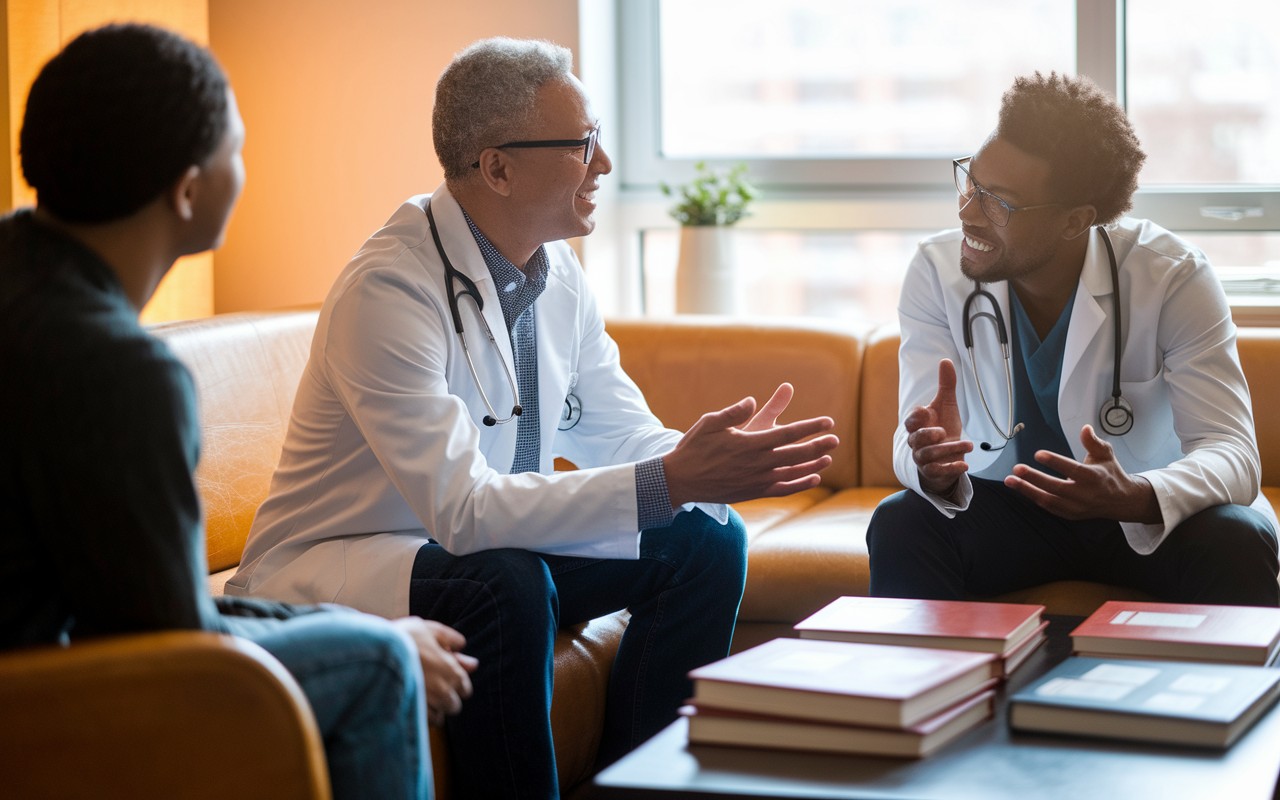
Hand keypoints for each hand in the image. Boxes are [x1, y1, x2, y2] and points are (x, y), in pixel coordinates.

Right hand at [392, 617, 478, 725]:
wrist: (373, 651)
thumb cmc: (403, 637)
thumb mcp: (430, 630)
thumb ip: (452, 641)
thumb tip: (471, 660)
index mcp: (452, 672)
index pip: (466, 689)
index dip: (457, 683)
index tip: (444, 675)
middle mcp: (442, 693)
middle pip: (454, 706)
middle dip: (447, 698)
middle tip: (431, 684)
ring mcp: (426, 706)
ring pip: (439, 718)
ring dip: (434, 709)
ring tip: (419, 694)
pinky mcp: (408, 714)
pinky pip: (421, 723)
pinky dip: (419, 716)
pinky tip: (409, 702)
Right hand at [663, 382, 838, 506]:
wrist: (681, 480)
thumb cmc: (694, 447)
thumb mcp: (710, 423)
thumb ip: (734, 412)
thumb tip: (752, 400)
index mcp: (749, 443)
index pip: (788, 434)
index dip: (810, 428)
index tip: (828, 422)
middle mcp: (757, 463)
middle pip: (796, 454)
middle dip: (818, 446)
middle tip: (835, 439)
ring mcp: (757, 480)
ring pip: (793, 472)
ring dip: (813, 464)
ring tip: (829, 457)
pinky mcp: (754, 492)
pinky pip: (783, 489)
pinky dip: (800, 484)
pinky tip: (814, 478)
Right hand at [905, 359, 972, 495]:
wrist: (948, 454)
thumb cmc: (945, 427)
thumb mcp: (947, 405)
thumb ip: (946, 385)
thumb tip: (945, 360)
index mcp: (918, 425)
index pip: (910, 420)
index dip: (917, 416)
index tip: (928, 410)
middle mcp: (917, 442)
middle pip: (916, 439)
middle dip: (929, 435)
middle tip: (944, 432)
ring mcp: (923, 458)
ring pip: (928, 455)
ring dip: (950, 449)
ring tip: (969, 445)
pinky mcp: (932, 471)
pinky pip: (937, 471)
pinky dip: (951, 468)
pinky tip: (966, 464)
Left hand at [1004, 424, 1162, 523]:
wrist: (1121, 501)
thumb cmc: (1110, 474)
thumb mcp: (1106, 454)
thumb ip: (1093, 442)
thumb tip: (1085, 429)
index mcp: (1094, 478)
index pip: (1072, 470)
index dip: (1055, 462)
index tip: (1038, 454)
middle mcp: (1085, 495)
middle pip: (1056, 487)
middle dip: (1034, 478)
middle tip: (1017, 468)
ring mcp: (1077, 507)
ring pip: (1049, 501)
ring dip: (1027, 490)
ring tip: (1011, 480)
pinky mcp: (1070, 515)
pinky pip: (1049, 508)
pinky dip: (1034, 498)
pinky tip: (1021, 488)